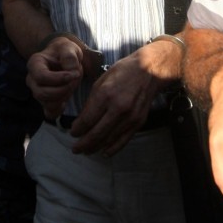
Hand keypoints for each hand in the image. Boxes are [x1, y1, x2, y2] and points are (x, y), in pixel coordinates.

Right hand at [26, 37, 83, 118]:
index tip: (73, 74)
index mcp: (35, 64)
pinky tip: (65, 102)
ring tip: (71, 86)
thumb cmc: (64, 51)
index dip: (58, 78)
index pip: (41, 76)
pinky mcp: (44, 102)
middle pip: (41, 93)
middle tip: (75, 80)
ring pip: (46, 103)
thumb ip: (69, 57)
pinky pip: (49, 113)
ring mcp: (36, 92)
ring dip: (63, 97)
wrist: (63, 58)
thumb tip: (71, 71)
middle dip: (62, 89)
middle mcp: (32, 79)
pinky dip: (59, 110)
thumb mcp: (68, 47)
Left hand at [69, 34, 179, 155]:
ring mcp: (130, 117)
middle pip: (97, 133)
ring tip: (86, 151)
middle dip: (83, 143)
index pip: (87, 119)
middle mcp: (118, 108)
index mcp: (106, 94)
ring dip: (95, 147)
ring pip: (109, 139)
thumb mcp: (101, 81)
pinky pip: (124, 140)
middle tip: (75, 148)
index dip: (77, 129)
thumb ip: (91, 102)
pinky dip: (113, 148)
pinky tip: (104, 152)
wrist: (149, 70)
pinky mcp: (139, 122)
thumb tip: (82, 120)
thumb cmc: (123, 72)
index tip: (72, 132)